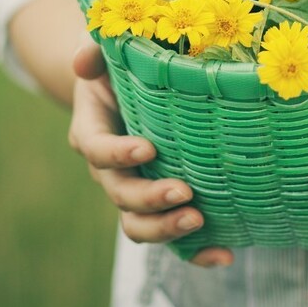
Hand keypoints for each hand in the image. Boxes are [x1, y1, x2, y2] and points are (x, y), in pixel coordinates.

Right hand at [69, 43, 233, 267]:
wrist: (131, 91)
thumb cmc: (122, 66)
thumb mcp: (106, 53)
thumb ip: (93, 52)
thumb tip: (83, 62)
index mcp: (93, 132)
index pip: (97, 149)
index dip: (118, 154)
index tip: (148, 149)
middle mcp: (109, 170)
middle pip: (121, 195)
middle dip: (150, 199)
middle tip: (183, 193)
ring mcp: (135, 191)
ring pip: (139, 224)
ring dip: (167, 230)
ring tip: (199, 222)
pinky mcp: (161, 206)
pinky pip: (173, 238)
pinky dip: (195, 252)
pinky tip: (224, 254)